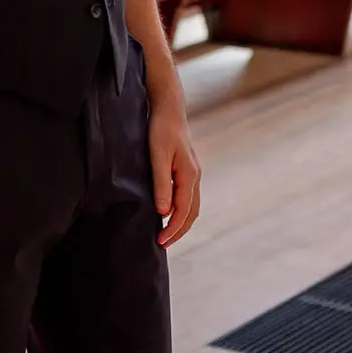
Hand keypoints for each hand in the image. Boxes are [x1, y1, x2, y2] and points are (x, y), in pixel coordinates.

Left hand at [148, 91, 201, 247]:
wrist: (169, 108)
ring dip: (181, 222)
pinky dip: (181, 210)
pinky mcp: (187, 169)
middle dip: (179, 230)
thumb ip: (161, 184)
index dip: (173, 229)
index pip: (183, 211)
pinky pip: (188, 196)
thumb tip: (163, 211)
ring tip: (166, 233)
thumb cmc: (161, 129)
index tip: (160, 241)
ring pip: (191, 206)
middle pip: (191, 213)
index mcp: (189, 175)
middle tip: (162, 243)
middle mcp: (195, 176)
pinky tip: (168, 212)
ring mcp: (193, 173)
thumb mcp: (157, 156)